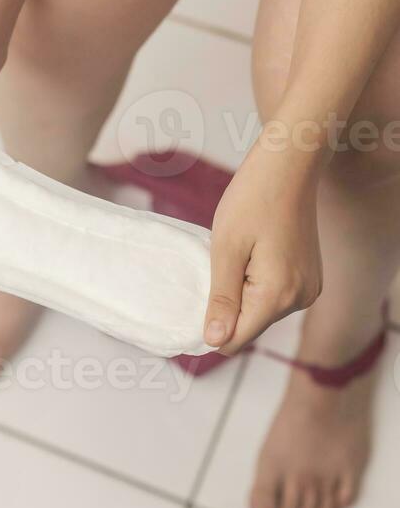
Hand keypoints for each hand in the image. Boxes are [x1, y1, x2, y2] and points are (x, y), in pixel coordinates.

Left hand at [203, 137, 323, 354]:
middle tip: (221, 260)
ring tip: (240, 252)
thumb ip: (222, 298)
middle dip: (228, 303)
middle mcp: (301, 299)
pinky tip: (253, 253)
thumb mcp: (226, 248)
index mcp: (278, 295)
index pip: (236, 339)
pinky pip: (275, 296)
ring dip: (242, 291)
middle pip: (250, 326)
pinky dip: (257, 283)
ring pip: (261, 311)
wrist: (289, 166)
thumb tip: (214, 341)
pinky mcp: (310, 278)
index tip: (197, 295)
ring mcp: (309, 288)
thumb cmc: (254, 198)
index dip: (211, 325)